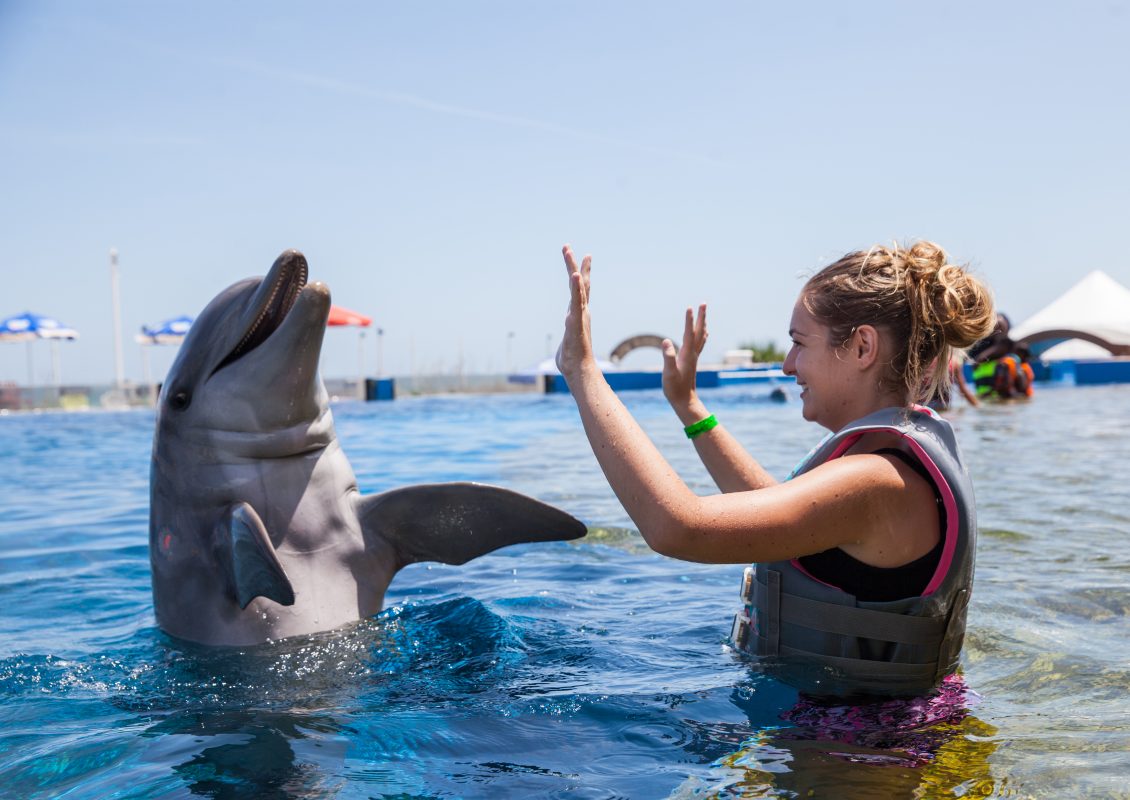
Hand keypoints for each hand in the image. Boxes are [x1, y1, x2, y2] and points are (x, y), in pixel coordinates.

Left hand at [556, 245, 594, 377]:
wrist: (579, 370)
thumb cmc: (572, 360)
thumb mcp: (567, 343)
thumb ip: (568, 339)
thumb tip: (566, 348)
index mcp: (578, 314)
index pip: (580, 290)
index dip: (581, 273)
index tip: (583, 257)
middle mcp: (581, 311)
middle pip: (578, 283)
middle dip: (573, 264)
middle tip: (567, 247)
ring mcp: (580, 315)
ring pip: (577, 288)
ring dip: (573, 269)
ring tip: (568, 253)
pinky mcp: (577, 321)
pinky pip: (577, 301)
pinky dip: (577, 288)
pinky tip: (575, 275)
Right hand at [662, 304, 707, 416]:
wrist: (684, 401)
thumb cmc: (675, 388)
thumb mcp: (669, 373)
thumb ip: (668, 357)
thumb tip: (666, 341)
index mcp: (687, 354)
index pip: (689, 333)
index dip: (689, 320)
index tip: (689, 307)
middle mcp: (693, 353)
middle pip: (699, 331)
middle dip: (701, 317)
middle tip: (703, 303)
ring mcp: (694, 357)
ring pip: (701, 336)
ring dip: (702, 324)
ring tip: (704, 314)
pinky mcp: (692, 361)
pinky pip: (699, 344)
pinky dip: (701, 335)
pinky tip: (702, 334)